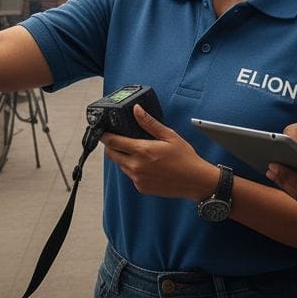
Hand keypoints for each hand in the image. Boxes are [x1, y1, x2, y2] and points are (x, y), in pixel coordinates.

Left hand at [99, 105, 216, 200]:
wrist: (194, 181)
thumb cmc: (184, 157)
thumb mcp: (169, 135)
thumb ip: (149, 123)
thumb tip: (136, 110)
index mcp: (142, 151)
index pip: (113, 142)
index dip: (104, 135)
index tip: (102, 131)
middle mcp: (136, 167)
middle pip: (112, 155)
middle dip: (111, 146)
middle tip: (117, 138)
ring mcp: (137, 179)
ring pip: (120, 165)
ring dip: (122, 156)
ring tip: (135, 149)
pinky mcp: (141, 187)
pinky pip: (130, 175)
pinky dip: (132, 167)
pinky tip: (145, 163)